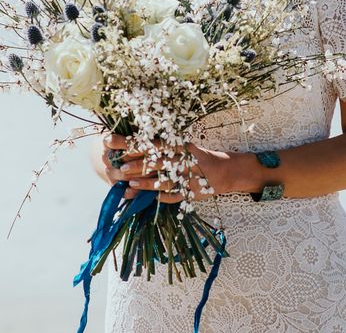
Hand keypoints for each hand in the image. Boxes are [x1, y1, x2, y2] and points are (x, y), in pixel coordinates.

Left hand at [102, 134, 230, 202]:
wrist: (224, 171)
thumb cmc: (198, 157)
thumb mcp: (185, 147)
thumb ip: (165, 148)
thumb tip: (136, 147)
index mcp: (181, 147)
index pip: (156, 145)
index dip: (138, 146)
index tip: (122, 147)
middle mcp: (184, 161)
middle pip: (158, 162)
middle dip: (139, 165)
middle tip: (121, 167)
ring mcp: (188, 177)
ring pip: (164, 180)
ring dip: (147, 183)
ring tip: (130, 185)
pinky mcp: (192, 192)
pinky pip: (175, 196)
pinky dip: (163, 197)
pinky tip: (150, 199)